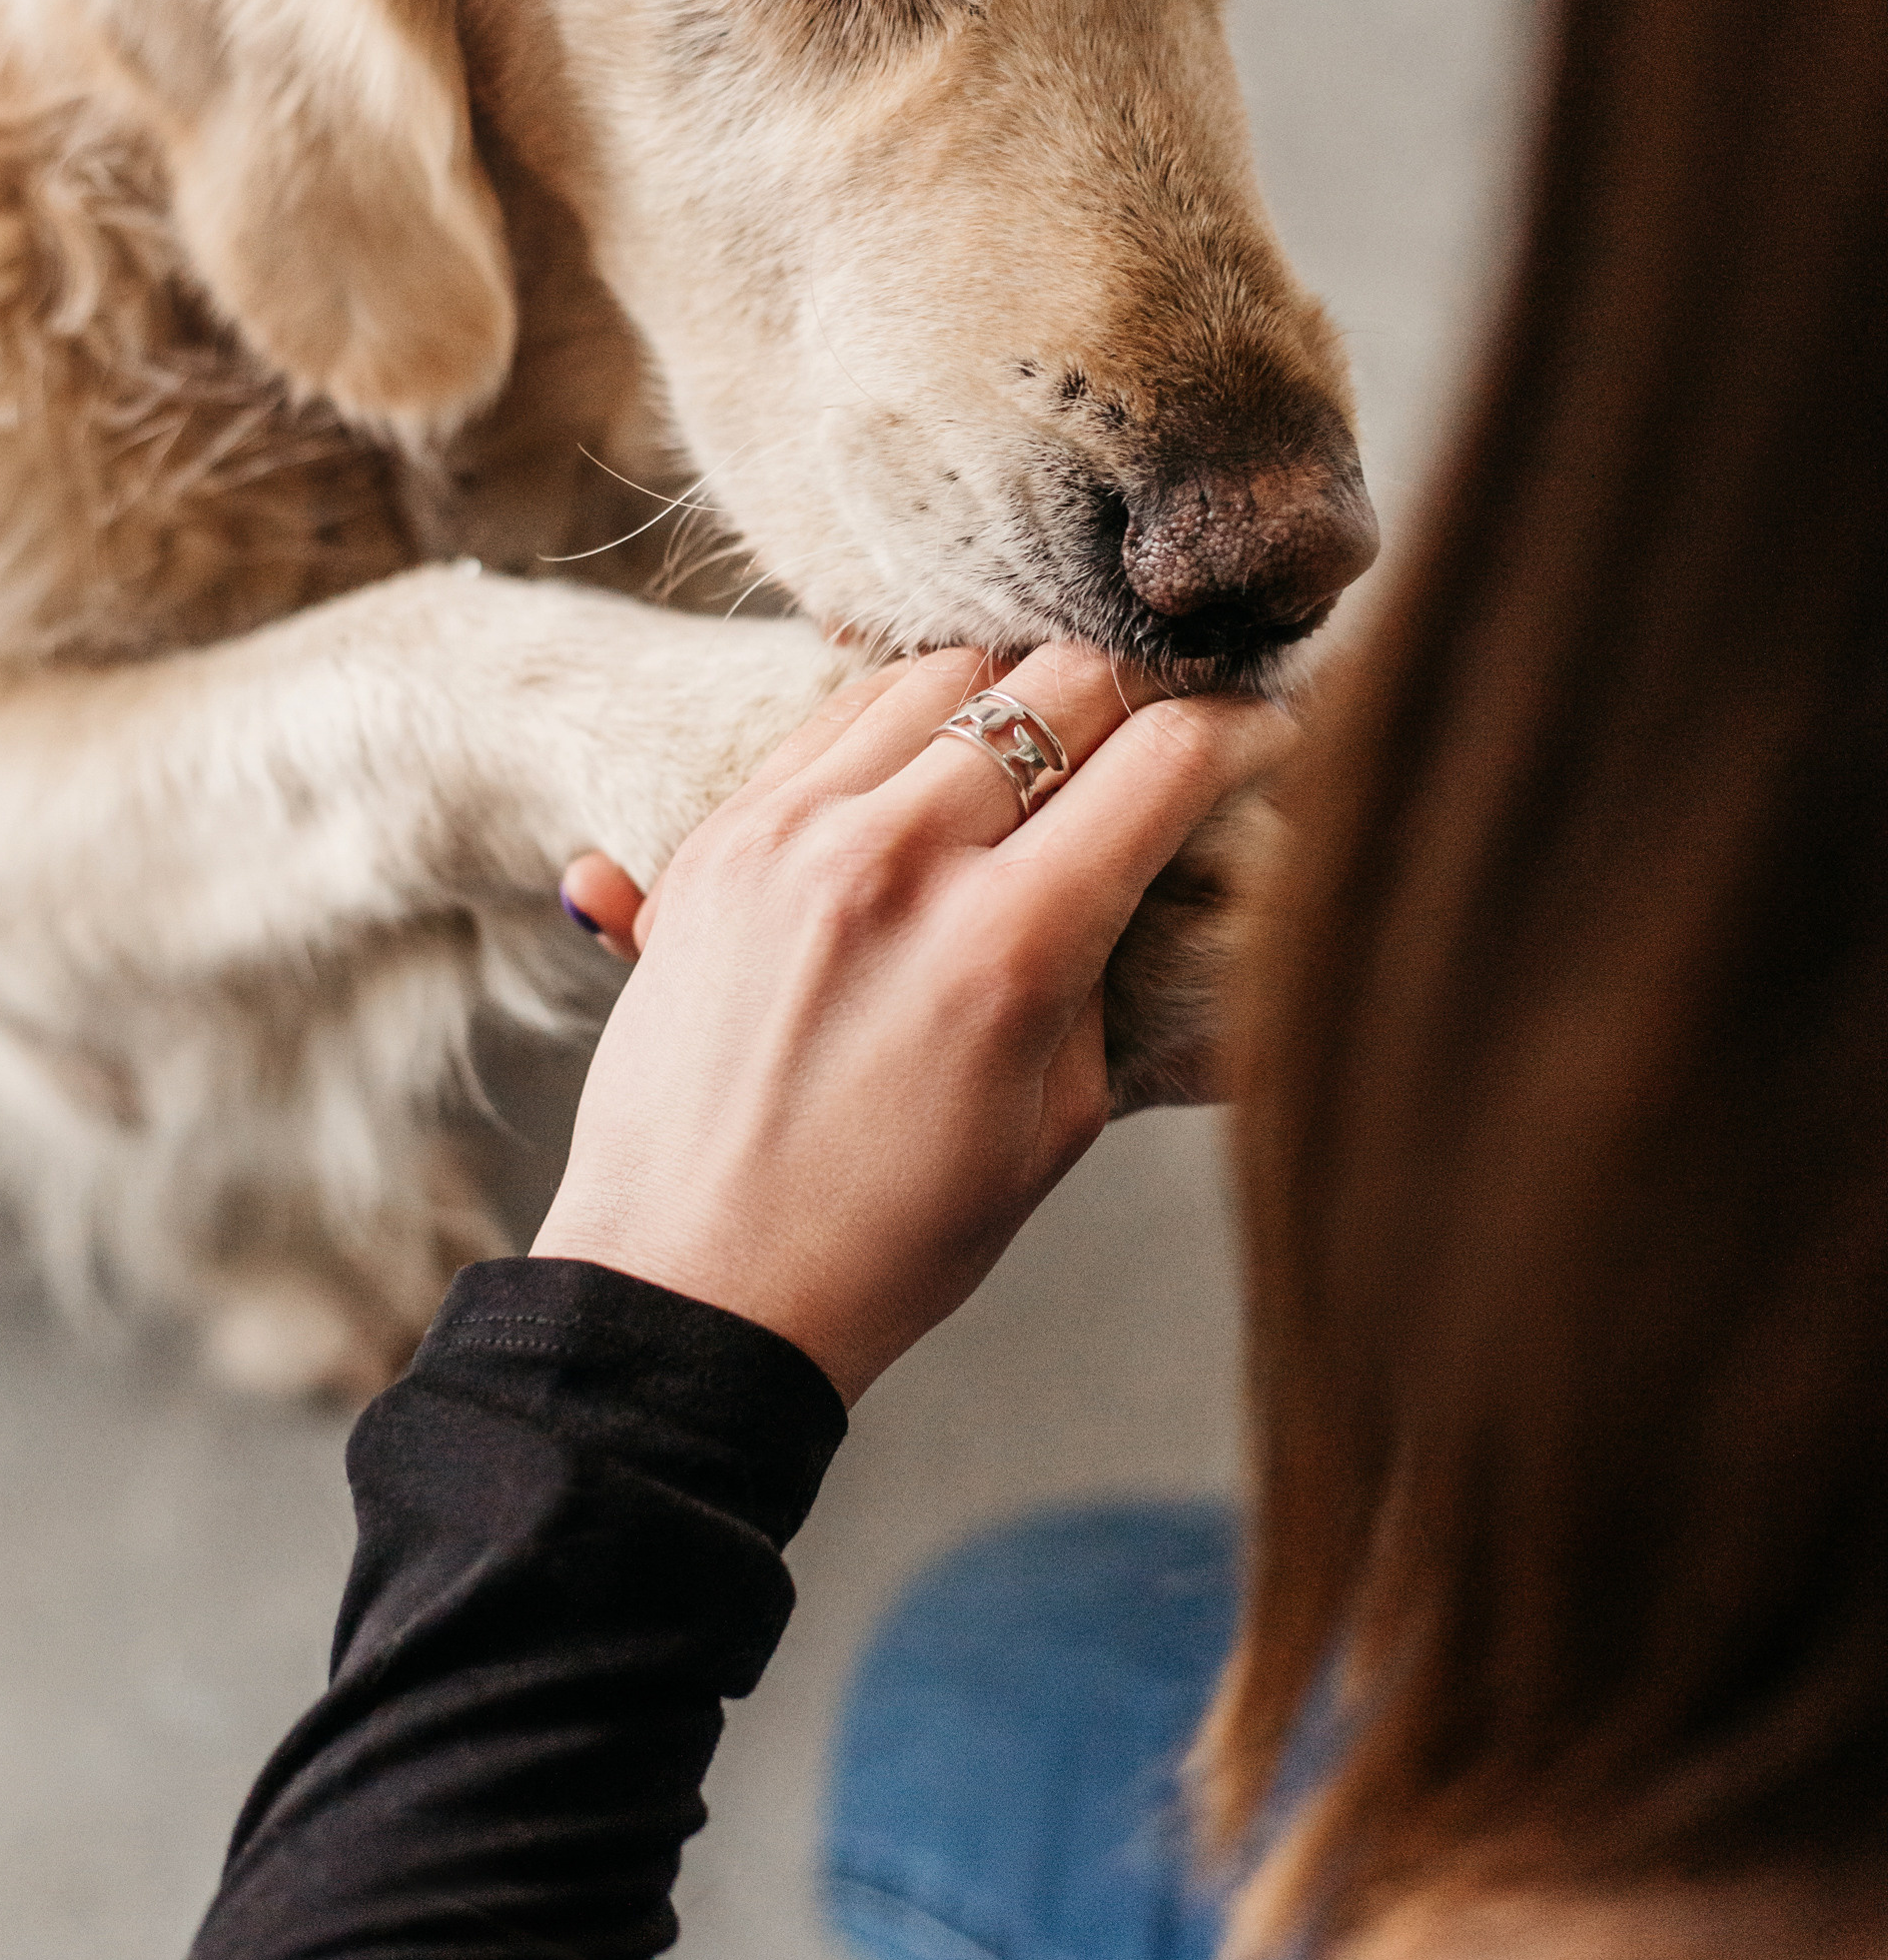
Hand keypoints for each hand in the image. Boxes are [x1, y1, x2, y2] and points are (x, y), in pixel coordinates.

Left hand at [536, 644, 1293, 1400]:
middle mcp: (898, 863)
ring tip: (1050, 738)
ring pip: (944, 674)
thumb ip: (1112, 968)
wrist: (692, 1286)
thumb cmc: (890, 1235)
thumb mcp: (1059, 1120)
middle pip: (1062, 680)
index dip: (1244, 731)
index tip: (1267, 734)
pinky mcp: (722, 837)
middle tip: (1166, 725)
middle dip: (1143, 689)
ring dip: (1019, 689)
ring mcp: (796, 836)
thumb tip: (1157, 856)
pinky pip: (834, 714)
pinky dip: (908, 716)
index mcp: (1006, 946)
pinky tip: (941, 763)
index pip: (1164, 760)